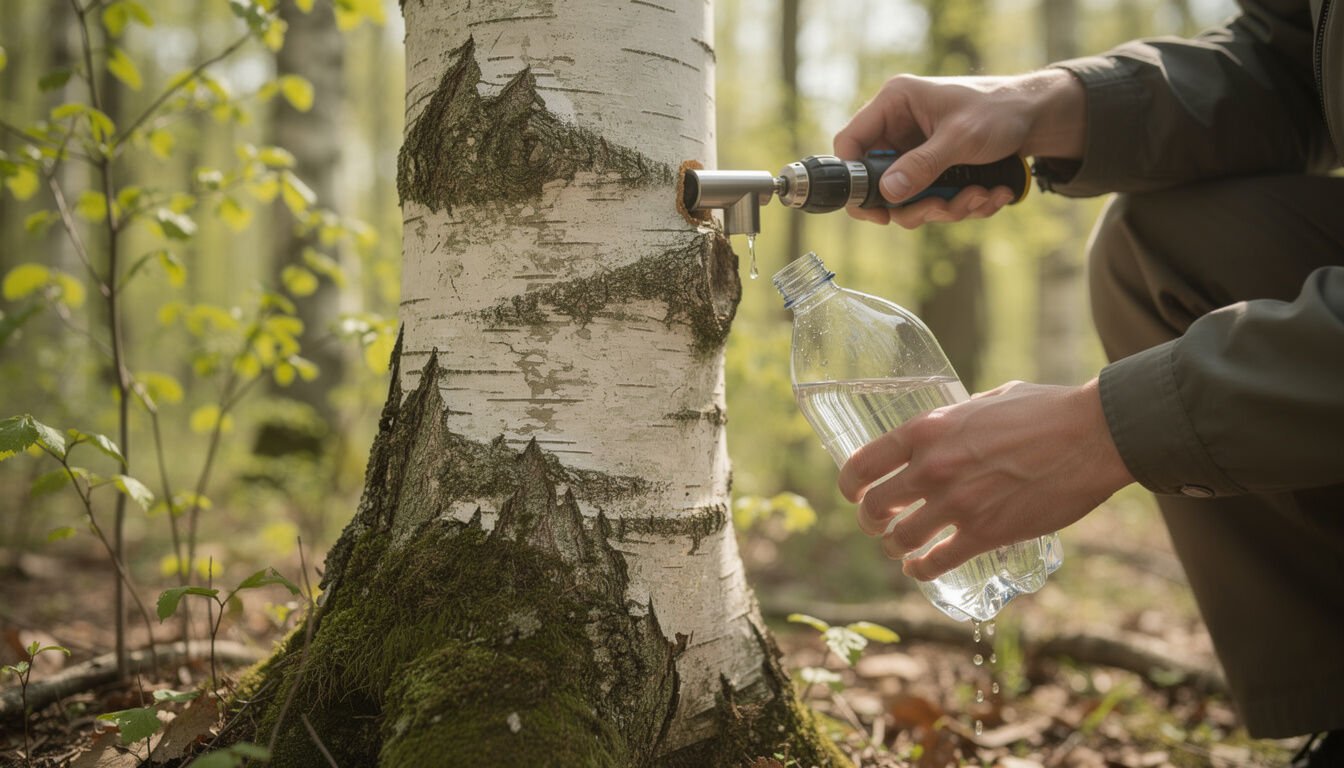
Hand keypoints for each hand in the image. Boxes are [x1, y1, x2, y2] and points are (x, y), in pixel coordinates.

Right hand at [833, 69, 1084, 227]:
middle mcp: (899, 128)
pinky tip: (990, 193)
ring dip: (946, 208)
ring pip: (909, 199)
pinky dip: (963, 204)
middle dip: (916, 204)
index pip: (850, 142)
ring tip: (980, 196)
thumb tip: (887, 193)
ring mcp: (916, 151)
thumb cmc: (1001, 111)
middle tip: (941, 208)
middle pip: (880, 182)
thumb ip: (922, 165)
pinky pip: (934, 200)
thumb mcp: (961, 138)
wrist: (1039, 117)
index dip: (854, 178)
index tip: (875, 210)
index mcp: (895, 104)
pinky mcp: (933, 169)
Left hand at [836, 379, 1132, 580]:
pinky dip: (921, 570)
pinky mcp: (985, 533)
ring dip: (895, 547)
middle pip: (874, 507)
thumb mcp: (987, 400)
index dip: (850, 486)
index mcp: (927, 429)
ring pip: (899, 539)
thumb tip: (948, 430)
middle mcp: (932, 467)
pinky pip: (936, 562)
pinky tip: (919, 569)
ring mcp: (957, 503)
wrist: (1093, 435)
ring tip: (900, 548)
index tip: (855, 494)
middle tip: (880, 523)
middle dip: (871, 520)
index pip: (861, 465)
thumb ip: (958, 418)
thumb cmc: (1047, 410)